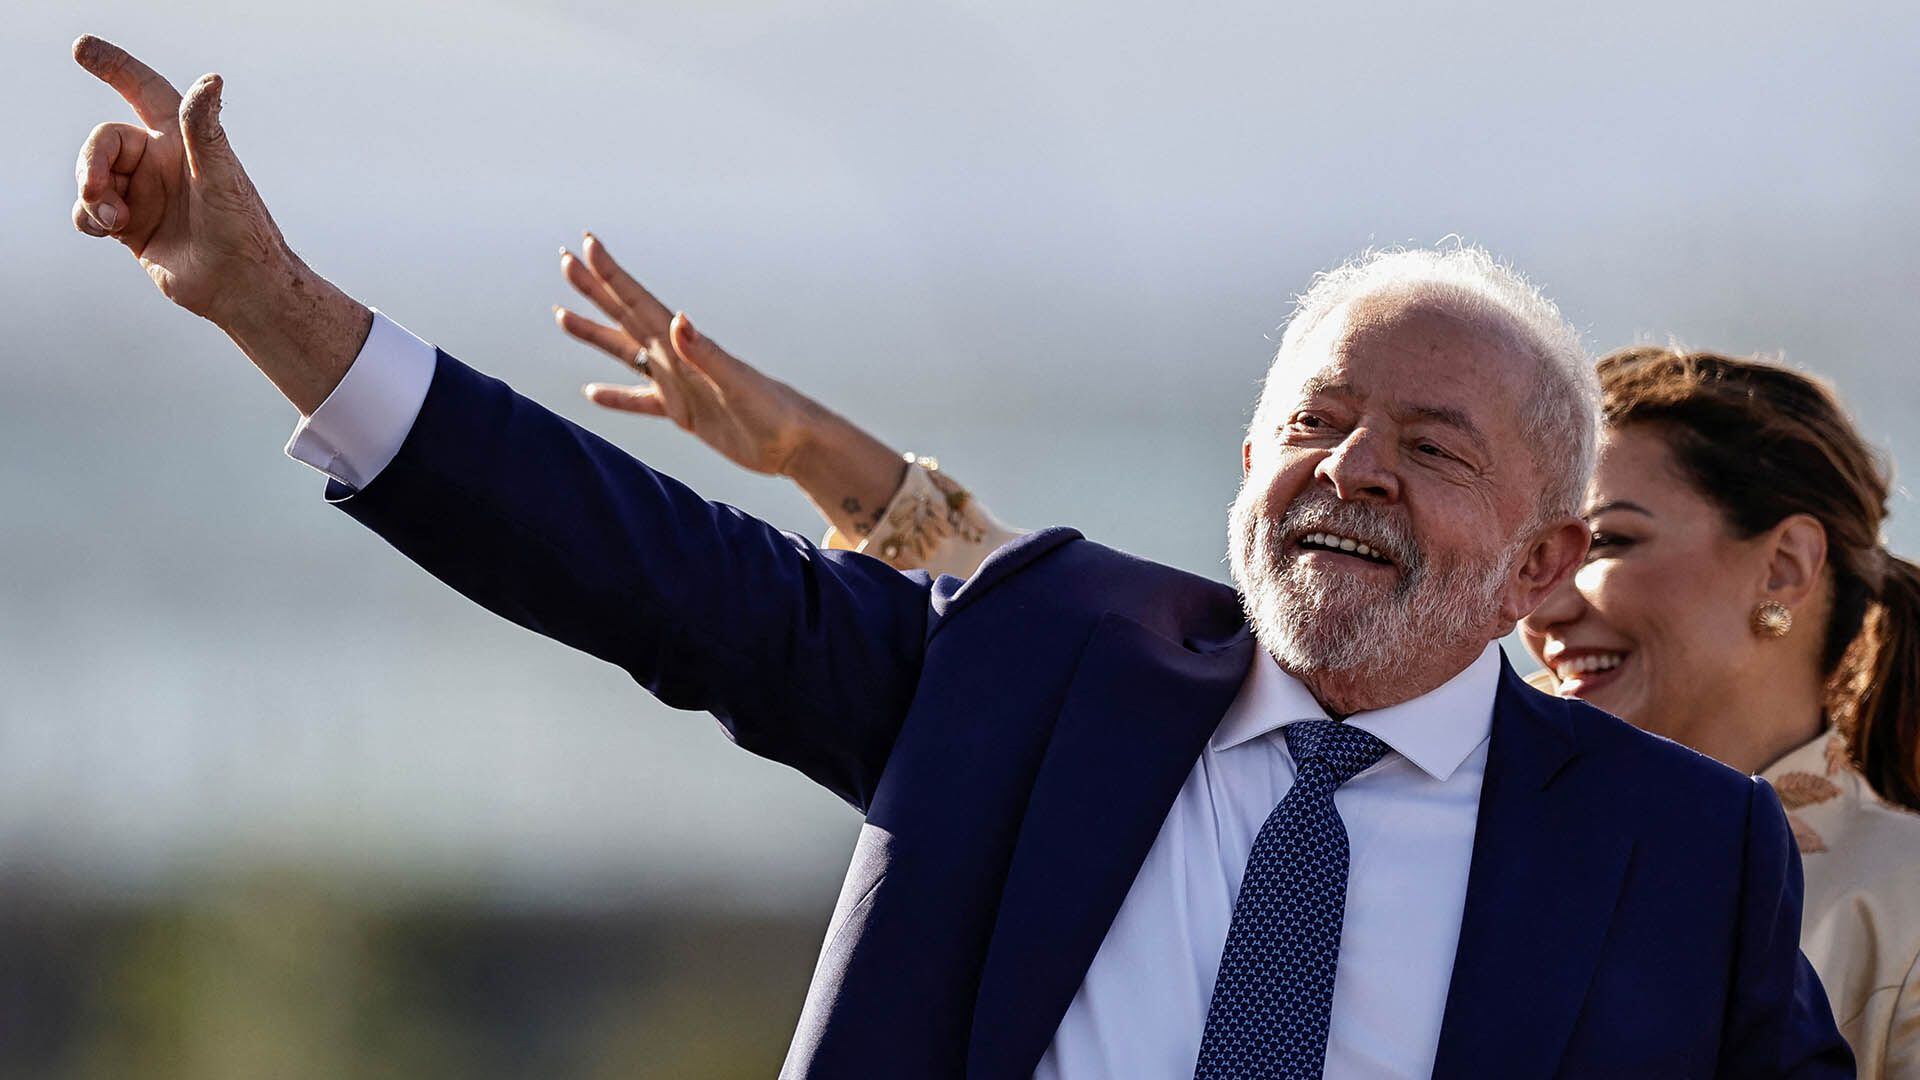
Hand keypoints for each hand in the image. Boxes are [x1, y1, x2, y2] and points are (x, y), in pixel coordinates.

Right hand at [70, 35, 369, 412]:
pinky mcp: (131, 225)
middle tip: (97, 192)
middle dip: (90, 162)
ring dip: (91, 194)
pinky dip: (88, 217)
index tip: (81, 49)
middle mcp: (160, 162)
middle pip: (103, 141)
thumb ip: (204, 128)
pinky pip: (88, 210)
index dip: (115, 67)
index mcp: (182, 141)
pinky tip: (109, 231)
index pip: (143, 90)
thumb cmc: (242, 229)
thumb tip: (211, 80)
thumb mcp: (221, 174)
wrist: (241, 287)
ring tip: (115, 221)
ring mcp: (144, 193)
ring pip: (90, 176)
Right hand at [554, 233, 816, 476]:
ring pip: (625, 352)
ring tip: (561, 316)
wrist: (794, 443)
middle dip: (594, 289)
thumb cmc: (773, 411)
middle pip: (624, 317)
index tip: (587, 243)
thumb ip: (705, 353)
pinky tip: (592, 391)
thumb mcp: (737, 383)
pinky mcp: (684, 412)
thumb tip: (678, 319)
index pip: (639, 302)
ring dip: (595, 333)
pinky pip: (640, 400)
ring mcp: (678, 384)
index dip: (612, 274)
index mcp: (685, 346)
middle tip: (564, 261)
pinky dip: (615, 396)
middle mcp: (677, 358)